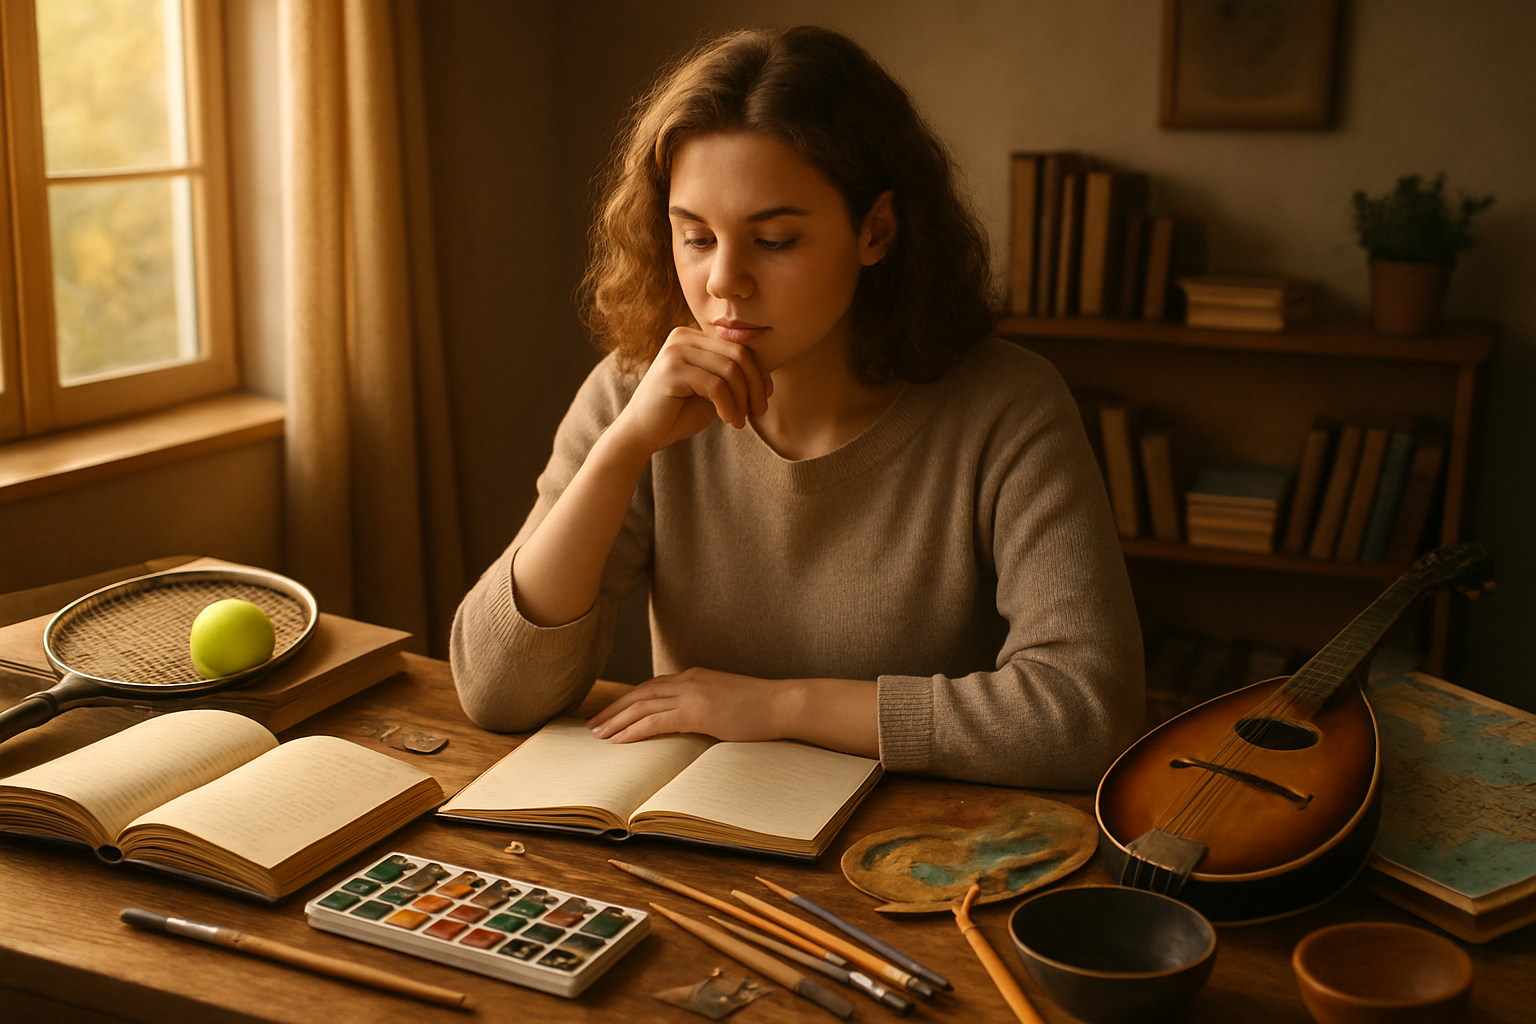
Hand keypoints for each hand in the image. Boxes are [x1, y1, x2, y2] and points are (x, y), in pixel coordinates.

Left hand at [587, 668, 786, 743]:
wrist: (782, 704)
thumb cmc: (760, 709)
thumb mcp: (725, 702)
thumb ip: (703, 707)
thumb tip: (688, 723)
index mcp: (694, 677)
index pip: (652, 687)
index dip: (628, 700)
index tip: (611, 714)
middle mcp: (689, 680)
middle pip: (640, 693)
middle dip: (614, 709)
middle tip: (593, 725)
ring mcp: (692, 694)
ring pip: (643, 706)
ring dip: (617, 720)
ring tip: (599, 734)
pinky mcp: (698, 712)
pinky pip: (657, 721)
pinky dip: (634, 730)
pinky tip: (620, 740)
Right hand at [609, 326, 771, 456]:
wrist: (642, 433)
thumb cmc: (678, 413)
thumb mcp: (712, 389)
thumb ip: (731, 375)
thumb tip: (767, 369)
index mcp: (693, 337)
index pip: (738, 347)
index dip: (759, 372)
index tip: (765, 398)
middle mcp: (683, 336)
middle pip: (738, 354)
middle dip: (755, 385)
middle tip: (759, 411)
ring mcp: (675, 351)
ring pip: (729, 370)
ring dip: (742, 399)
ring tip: (740, 420)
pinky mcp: (671, 370)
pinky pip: (715, 386)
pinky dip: (729, 406)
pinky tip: (729, 421)